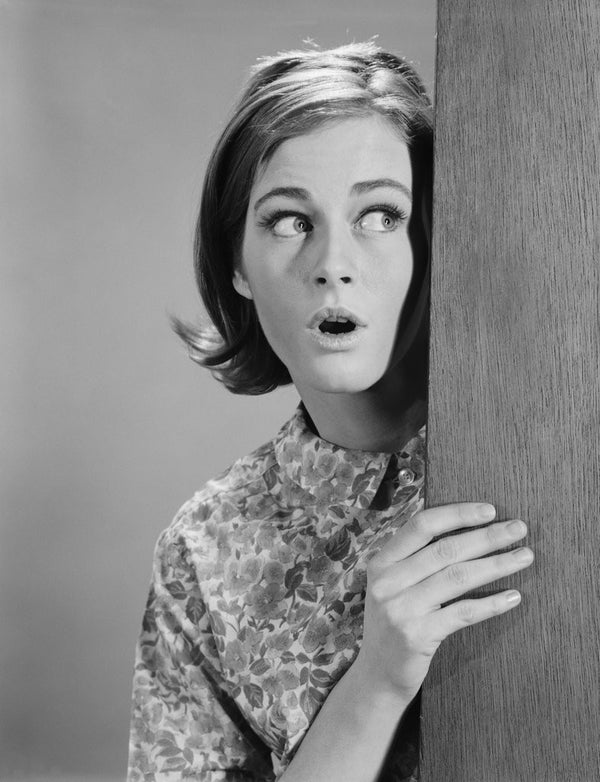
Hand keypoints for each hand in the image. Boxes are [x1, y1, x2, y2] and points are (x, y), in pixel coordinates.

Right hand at [353, 503, 532, 701]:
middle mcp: (388, 581)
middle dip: (487, 536)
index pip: (422, 525)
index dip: (457, 514)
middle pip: (446, 549)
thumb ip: (416, 558)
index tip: (489, 510)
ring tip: (524, 557)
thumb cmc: (395, 621)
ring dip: (496, 565)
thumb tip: (466, 529)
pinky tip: (513, 596)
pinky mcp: (417, 635)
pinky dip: (491, 603)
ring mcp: (401, 609)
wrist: (378, 674)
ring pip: (458, 577)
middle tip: (518, 528)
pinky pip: (462, 613)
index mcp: (382, 561)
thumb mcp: (393, 584)